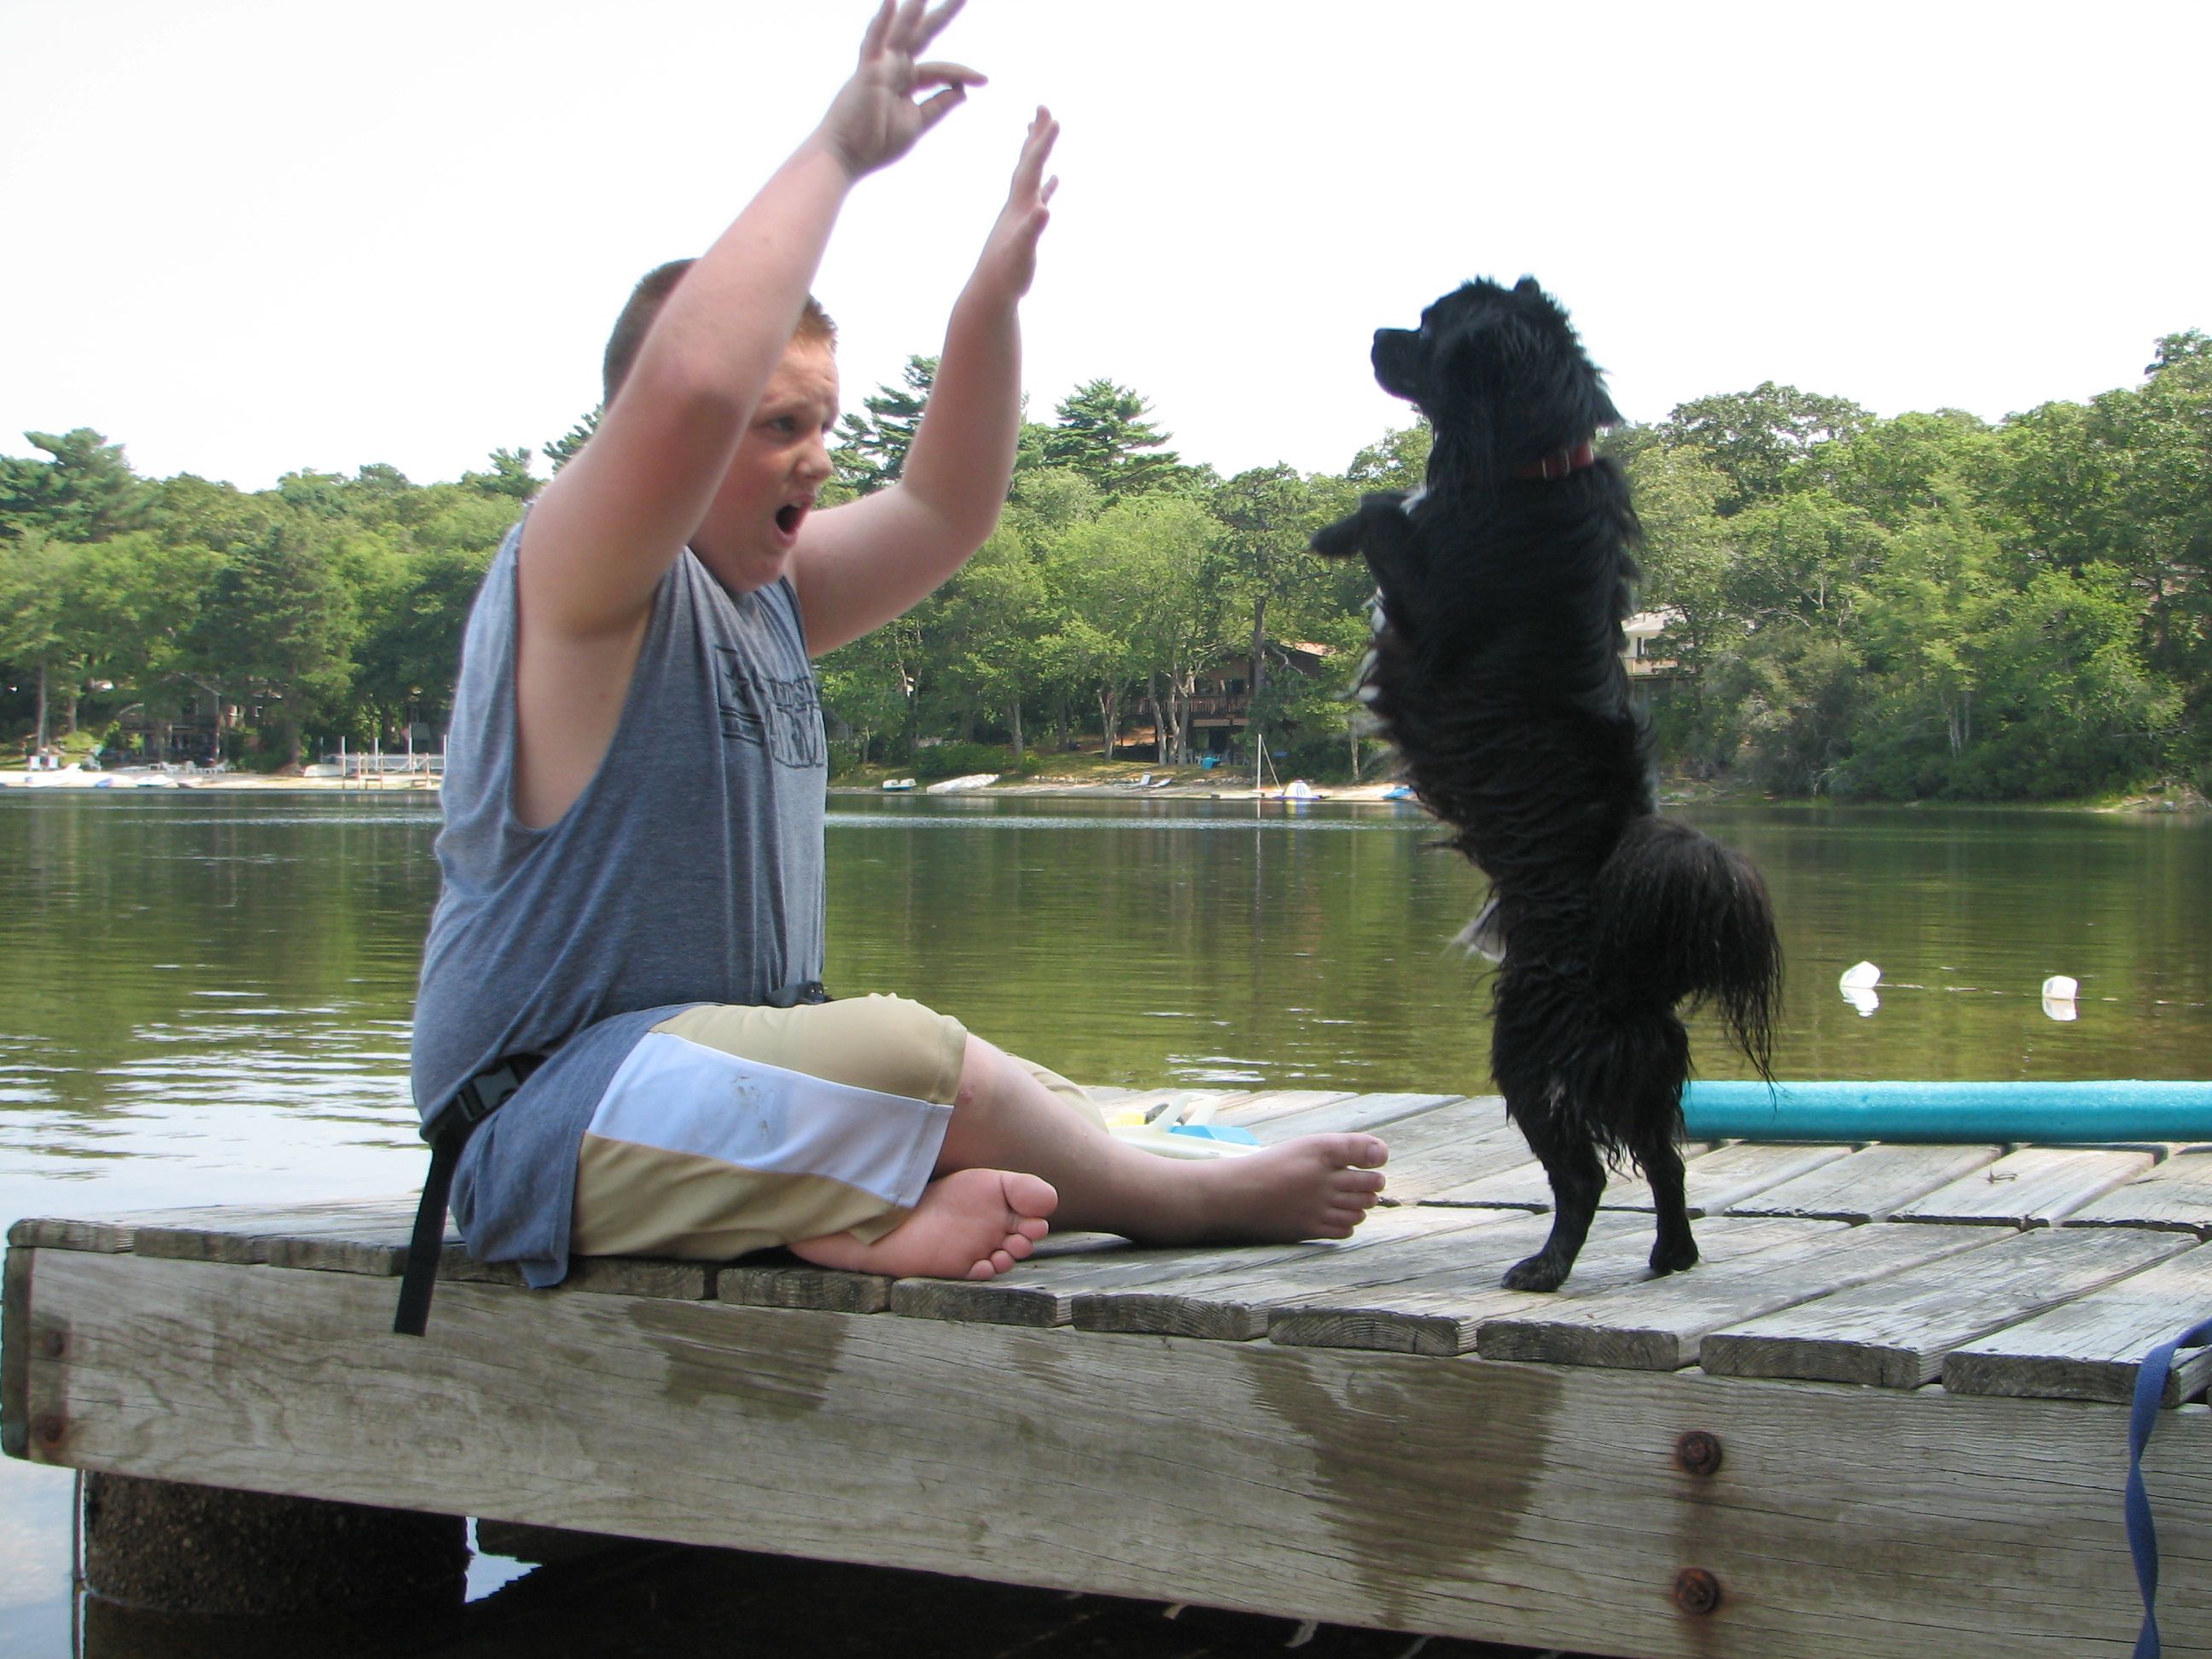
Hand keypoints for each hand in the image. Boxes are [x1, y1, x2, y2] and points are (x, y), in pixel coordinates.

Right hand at [816, 0, 984, 179]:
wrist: (848, 156)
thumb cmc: (876, 143)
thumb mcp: (917, 123)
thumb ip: (939, 105)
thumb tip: (963, 91)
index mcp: (907, 80)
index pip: (941, 70)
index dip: (963, 73)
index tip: (984, 80)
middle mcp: (895, 66)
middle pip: (924, 35)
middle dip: (943, 16)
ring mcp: (881, 65)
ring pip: (903, 31)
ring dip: (915, 9)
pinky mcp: (867, 70)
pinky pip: (875, 41)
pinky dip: (882, 21)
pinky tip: (891, 1)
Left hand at [973, 106, 1059, 300]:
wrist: (989, 292)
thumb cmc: (1006, 275)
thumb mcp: (1021, 252)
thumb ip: (1032, 230)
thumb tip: (1044, 210)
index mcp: (1019, 204)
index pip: (1032, 166)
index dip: (1043, 143)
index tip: (1054, 117)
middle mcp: (1017, 203)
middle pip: (1027, 161)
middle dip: (1036, 134)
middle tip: (1043, 106)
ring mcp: (1020, 214)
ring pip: (1030, 176)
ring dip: (1037, 154)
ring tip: (1041, 133)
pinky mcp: (1024, 227)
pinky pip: (1038, 198)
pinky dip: (1047, 186)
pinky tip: (1053, 182)